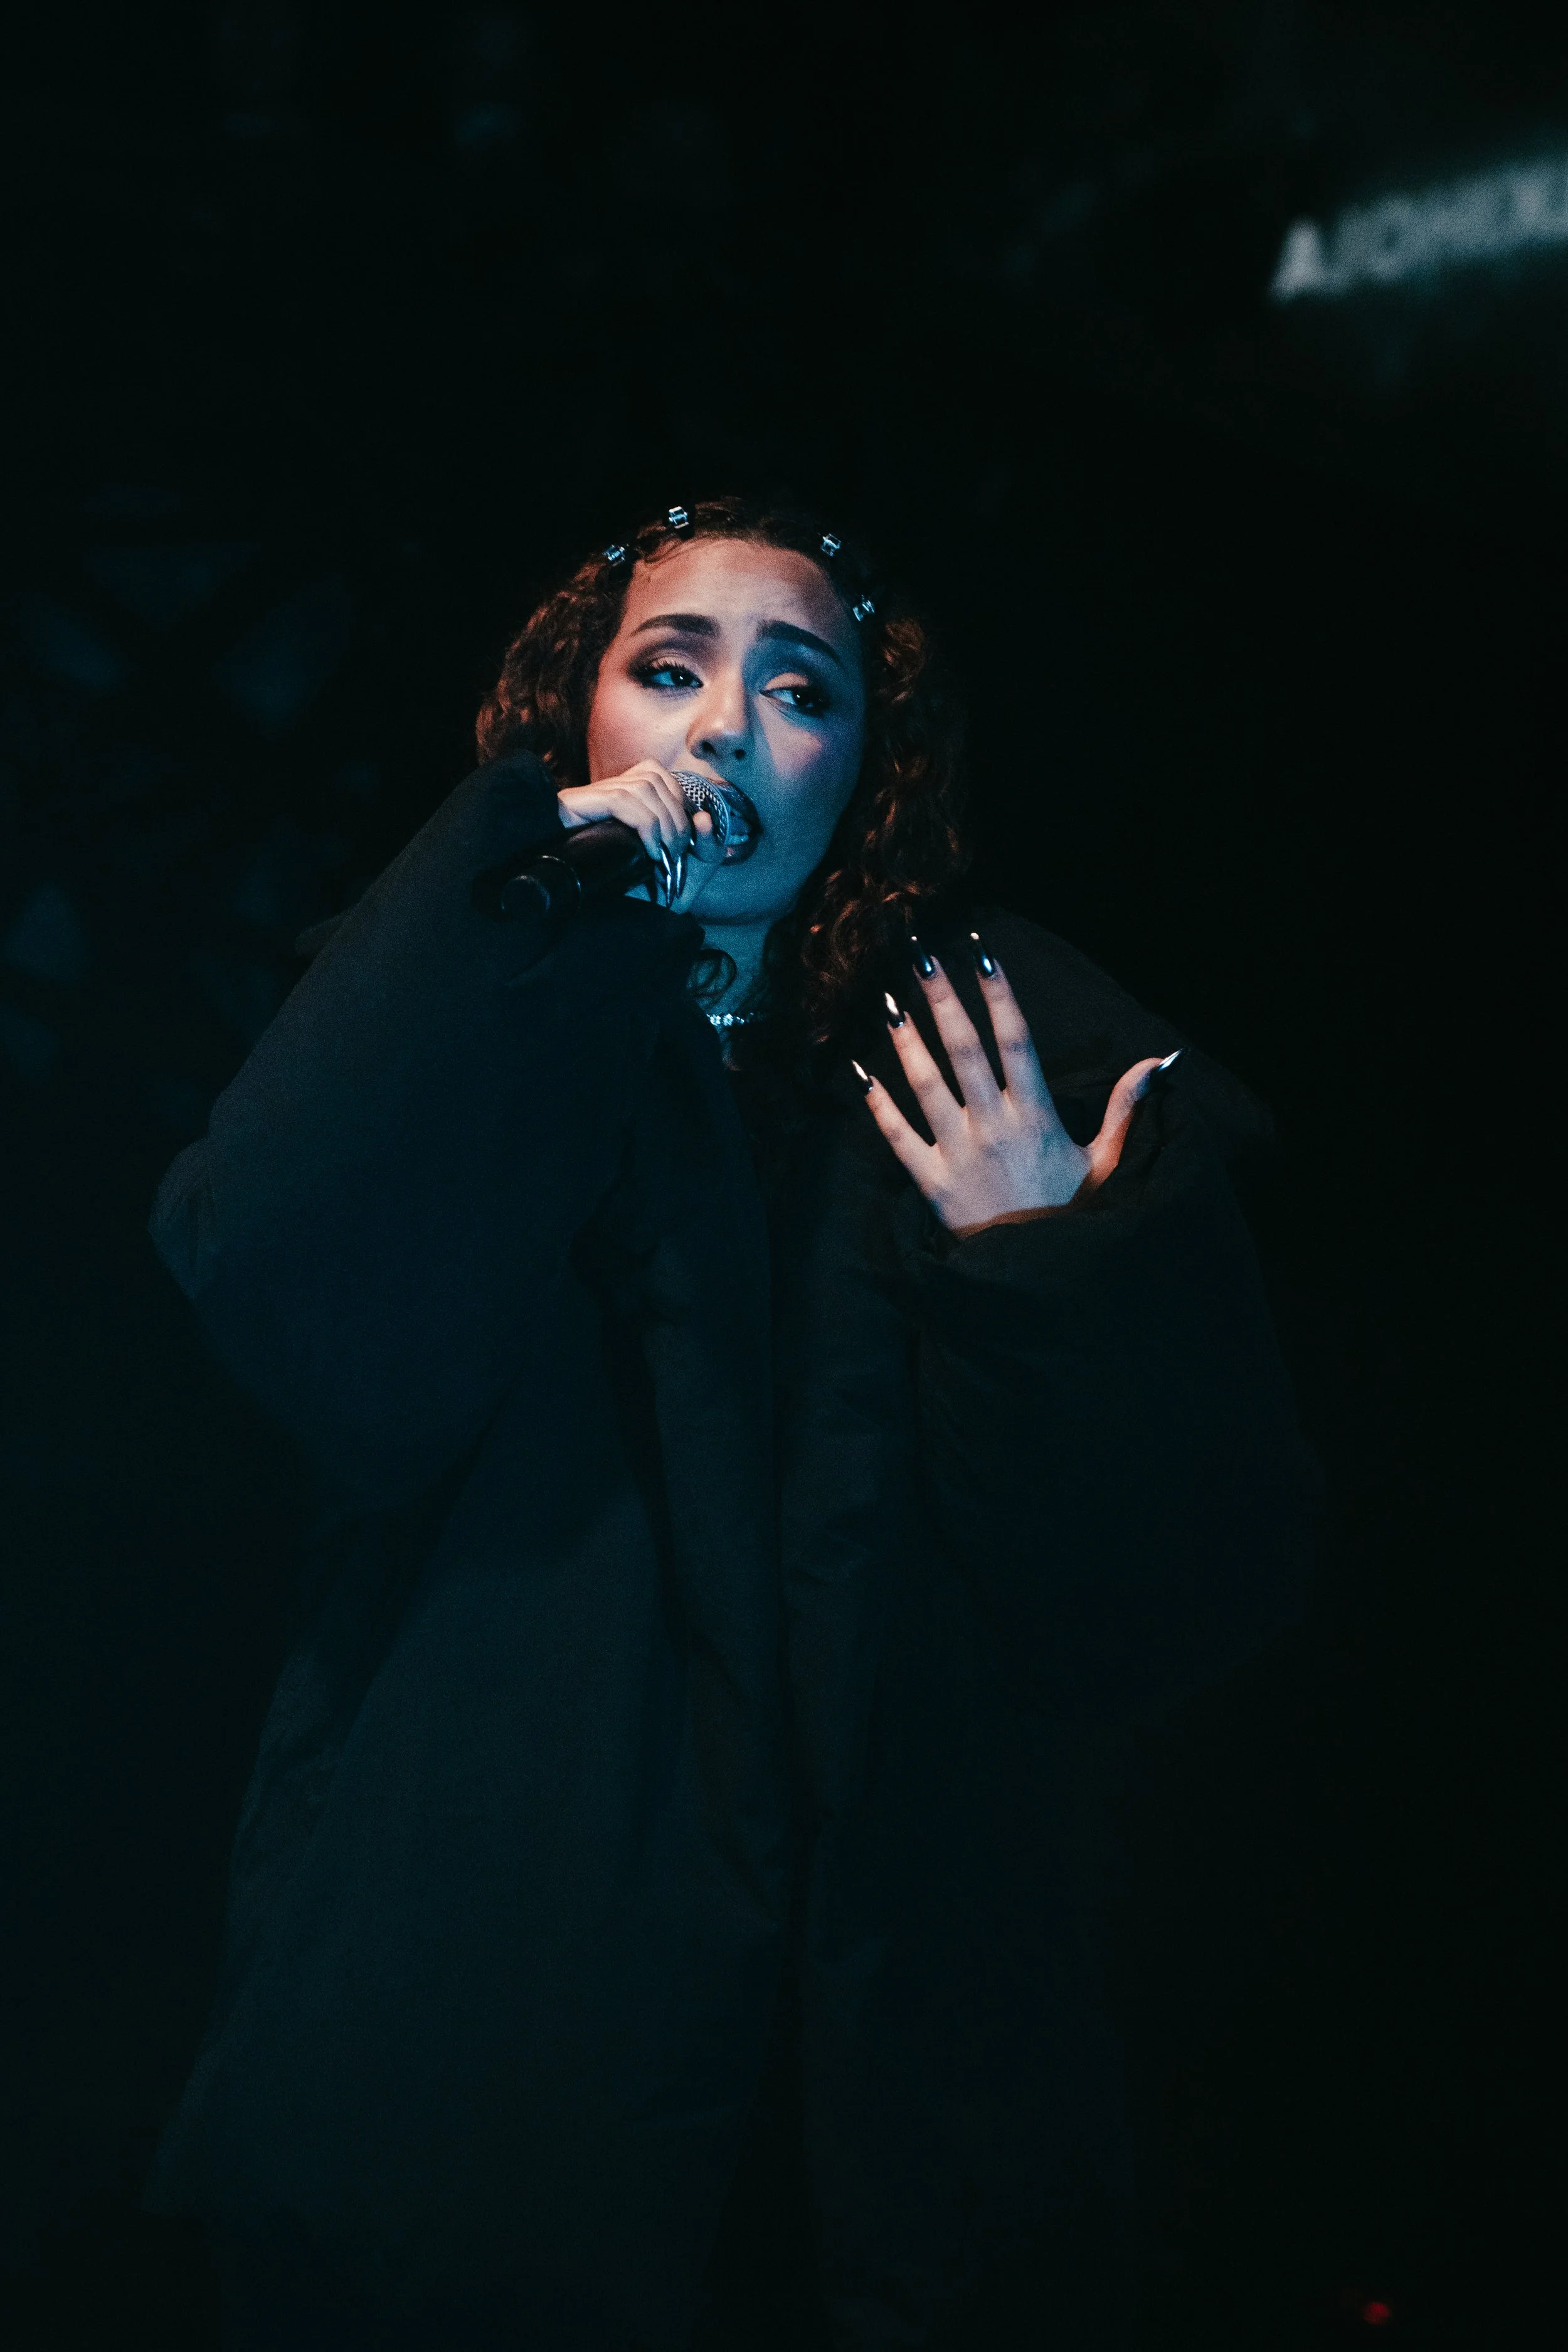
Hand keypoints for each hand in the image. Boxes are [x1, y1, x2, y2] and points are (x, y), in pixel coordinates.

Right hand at [557, 761, 721, 908]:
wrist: (566, 900)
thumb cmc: (618, 888)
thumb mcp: (671, 873)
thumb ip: (698, 850)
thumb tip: (706, 818)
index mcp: (623, 798)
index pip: (661, 776)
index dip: (681, 803)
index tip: (684, 842)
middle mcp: (607, 790)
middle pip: (656, 777)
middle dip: (678, 817)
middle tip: (676, 854)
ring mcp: (591, 796)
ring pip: (644, 784)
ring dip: (664, 821)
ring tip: (663, 854)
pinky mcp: (577, 805)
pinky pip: (623, 800)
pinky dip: (645, 825)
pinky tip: (648, 852)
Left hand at [856, 937, 1174, 1236]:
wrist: (1040, 1279)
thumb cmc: (1074, 1215)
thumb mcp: (1106, 1161)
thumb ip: (1126, 1108)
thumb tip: (1161, 1061)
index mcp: (1036, 1116)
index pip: (1014, 1040)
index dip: (997, 993)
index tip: (980, 953)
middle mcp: (993, 1127)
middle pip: (963, 1049)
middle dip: (941, 998)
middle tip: (920, 953)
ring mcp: (958, 1154)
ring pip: (926, 1085)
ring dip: (905, 1040)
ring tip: (887, 998)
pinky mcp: (930, 1184)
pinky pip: (898, 1138)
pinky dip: (877, 1105)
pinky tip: (859, 1071)